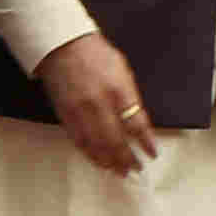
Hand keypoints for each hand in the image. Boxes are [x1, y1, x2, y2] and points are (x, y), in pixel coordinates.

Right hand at [37, 32, 158, 178]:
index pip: (136, 124)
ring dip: (110, 161)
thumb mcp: (123, 71)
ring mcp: (80, 111)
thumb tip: (138, 122)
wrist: (63, 45)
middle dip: (128, 158)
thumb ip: (130, 97)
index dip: (146, 142)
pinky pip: (79, 141)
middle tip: (136, 168)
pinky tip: (98, 161)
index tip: (152, 153)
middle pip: (116, 140)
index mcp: (119, 90)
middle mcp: (99, 103)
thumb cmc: (95, 54)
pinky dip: (90, 154)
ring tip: (119, 171)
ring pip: (97, 145)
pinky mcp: (65, 115)